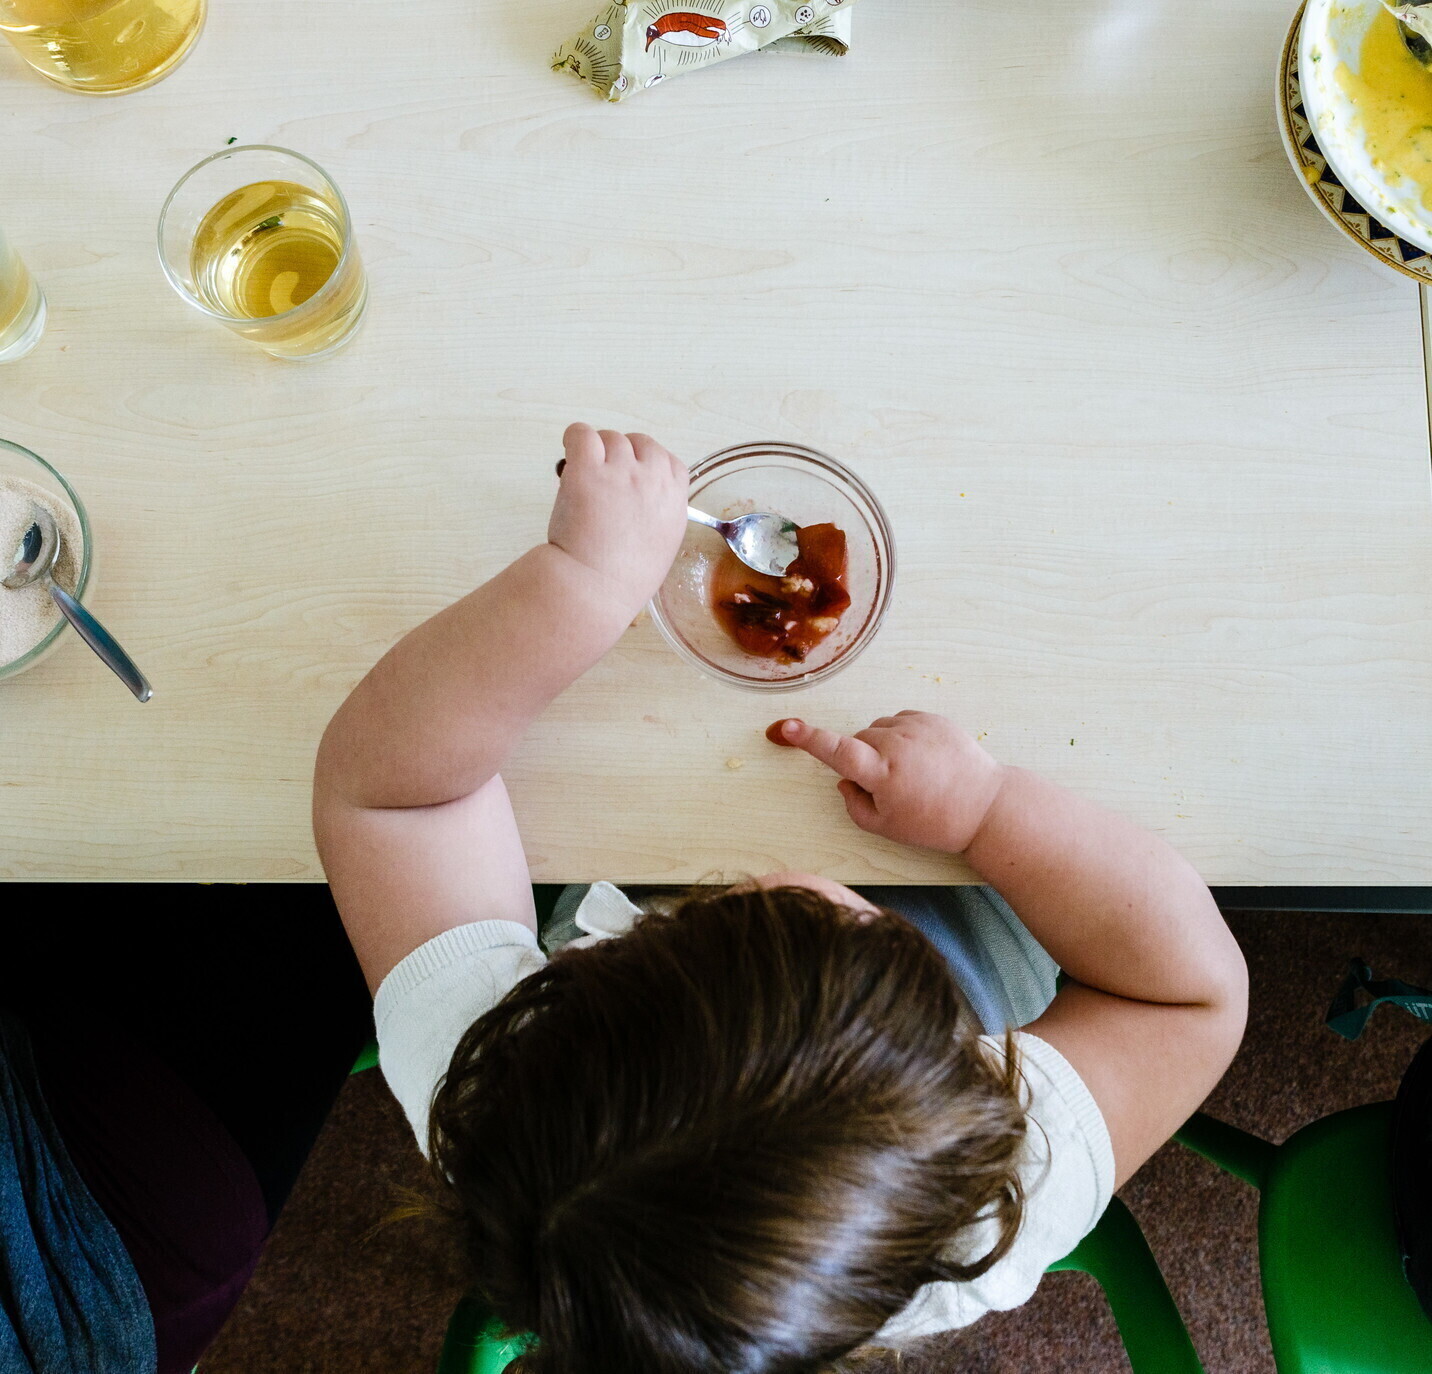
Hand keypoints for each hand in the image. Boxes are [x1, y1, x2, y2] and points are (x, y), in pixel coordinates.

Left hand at [548, 423, 687, 613]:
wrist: (595, 589)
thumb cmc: (624, 579)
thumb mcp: (663, 545)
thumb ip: (660, 514)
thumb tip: (641, 500)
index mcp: (674, 499)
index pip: (669, 461)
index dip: (647, 466)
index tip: (632, 479)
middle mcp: (651, 479)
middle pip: (639, 443)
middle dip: (621, 455)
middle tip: (603, 479)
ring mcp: (620, 472)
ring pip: (610, 438)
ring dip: (596, 452)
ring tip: (583, 479)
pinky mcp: (587, 470)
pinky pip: (581, 433)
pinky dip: (574, 439)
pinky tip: (569, 460)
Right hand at [767, 711, 1006, 853]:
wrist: (986, 805)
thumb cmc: (934, 822)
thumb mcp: (886, 827)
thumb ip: (853, 804)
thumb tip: (844, 779)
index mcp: (883, 773)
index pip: (837, 752)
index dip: (809, 739)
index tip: (786, 726)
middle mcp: (897, 744)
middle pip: (858, 740)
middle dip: (863, 758)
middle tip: (889, 786)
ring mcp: (917, 727)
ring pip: (877, 729)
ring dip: (882, 746)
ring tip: (909, 772)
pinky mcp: (933, 718)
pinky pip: (900, 721)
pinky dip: (901, 736)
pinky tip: (921, 759)